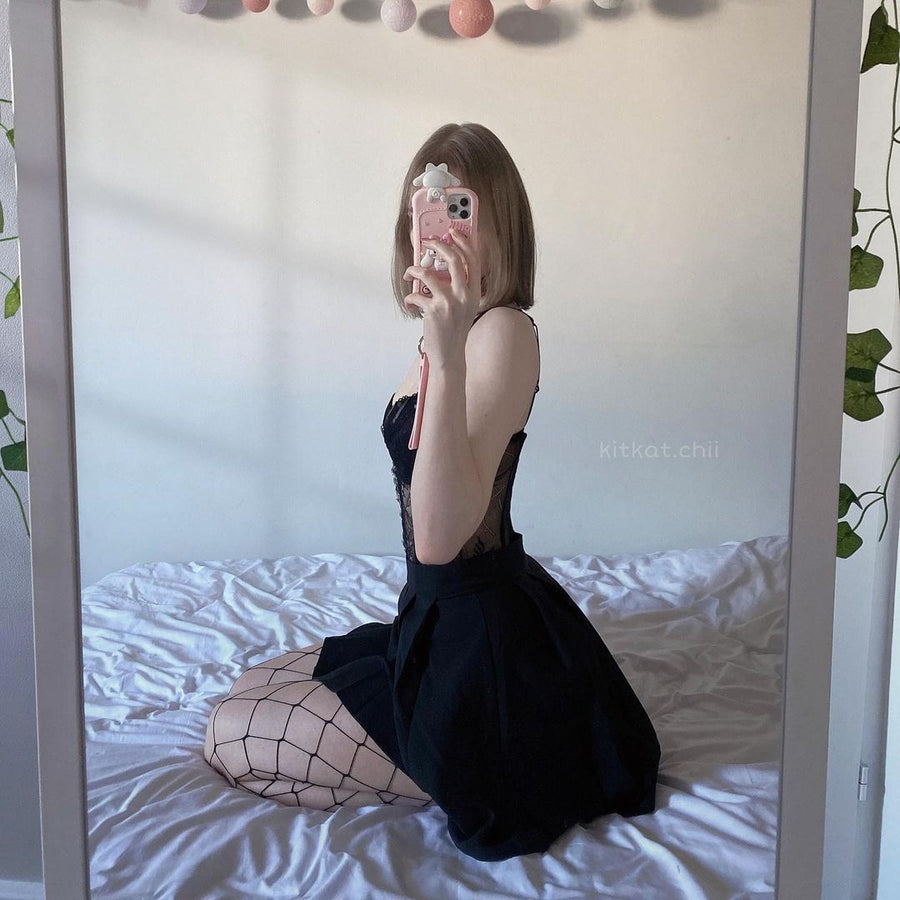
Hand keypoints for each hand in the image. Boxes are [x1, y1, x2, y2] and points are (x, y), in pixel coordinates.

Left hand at [402, 227, 482, 369]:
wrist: (450, 355)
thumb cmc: (453, 329)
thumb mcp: (462, 306)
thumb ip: (456, 286)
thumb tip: (438, 265)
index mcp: (473, 292)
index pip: (473, 260)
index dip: (464, 242)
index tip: (453, 232)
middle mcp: (464, 296)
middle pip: (454, 260)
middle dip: (438, 246)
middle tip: (427, 243)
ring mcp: (449, 303)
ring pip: (428, 275)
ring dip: (414, 271)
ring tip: (410, 274)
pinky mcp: (434, 311)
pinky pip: (416, 294)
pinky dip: (410, 297)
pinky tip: (411, 302)